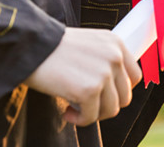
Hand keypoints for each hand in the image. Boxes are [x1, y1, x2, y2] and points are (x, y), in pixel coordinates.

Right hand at [23, 27, 141, 125]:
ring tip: (74, 107)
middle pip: (125, 97)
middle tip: (86, 104)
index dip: (119, 90)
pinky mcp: (89, 90)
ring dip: (93, 113)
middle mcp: (115, 57)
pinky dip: (79, 119)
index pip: (135, 76)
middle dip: (105, 105)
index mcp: (116, 43)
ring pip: (111, 110)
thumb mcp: (89, 44)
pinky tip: (67, 111)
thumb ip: (105, 60)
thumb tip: (113, 90)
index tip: (102, 94)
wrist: (28, 46)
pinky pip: (91, 117)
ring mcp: (104, 74)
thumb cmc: (53, 48)